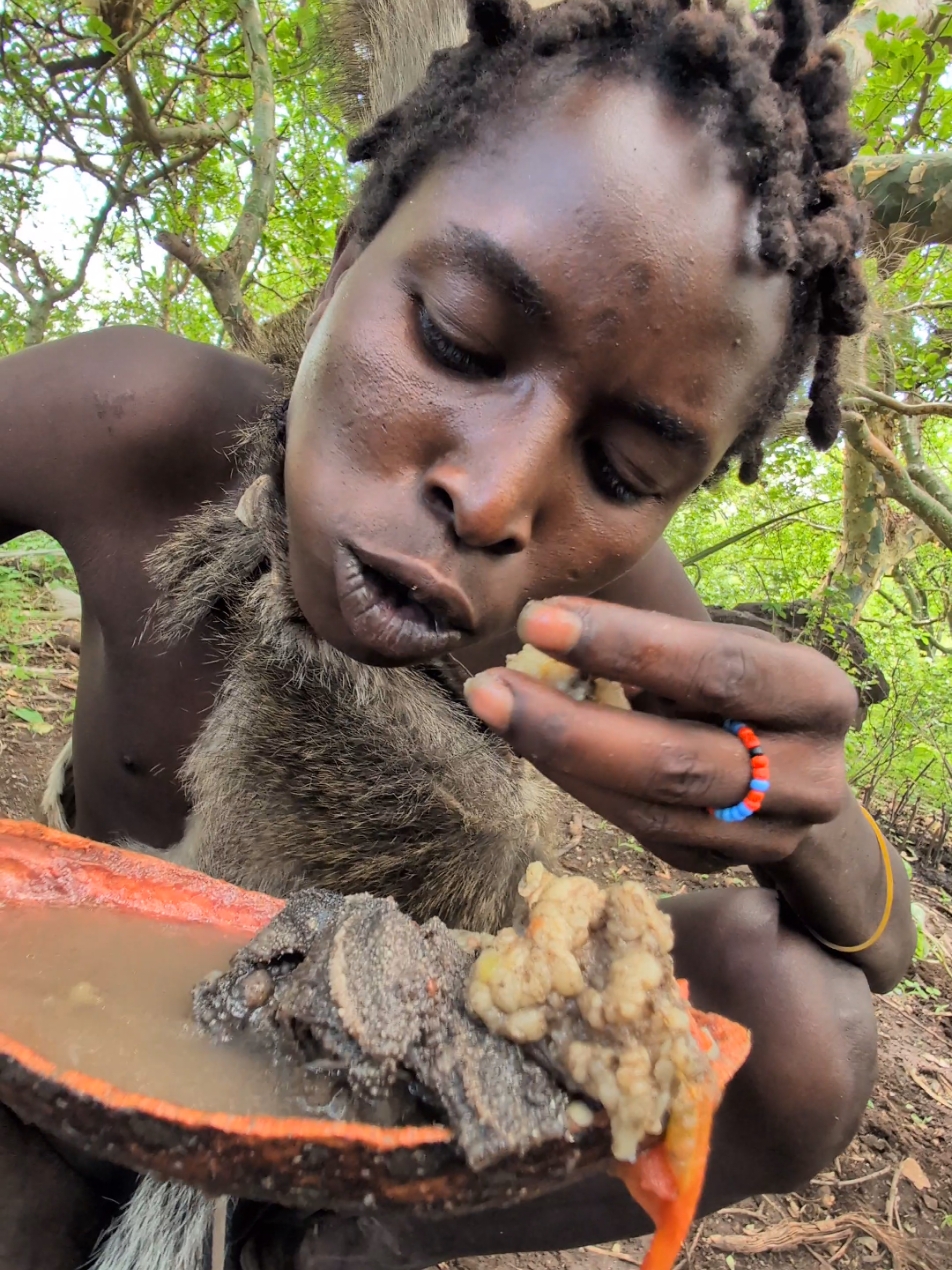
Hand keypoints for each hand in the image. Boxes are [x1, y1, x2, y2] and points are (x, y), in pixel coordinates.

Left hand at [463, 597, 858, 873]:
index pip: (717, 668)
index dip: (627, 644)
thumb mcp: (721, 649)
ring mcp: (769, 834)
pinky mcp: (721, 864)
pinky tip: (533, 747)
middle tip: (489, 688)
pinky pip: (636, 831)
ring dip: (558, 759)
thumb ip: (657, 649)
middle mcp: (810, 775)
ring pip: (648, 806)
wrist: (787, 764)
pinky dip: (577, 786)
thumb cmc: (737, 685)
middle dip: (570, 724)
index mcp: (818, 695)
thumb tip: (543, 634)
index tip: (538, 620)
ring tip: (495, 710)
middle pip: (677, 758)